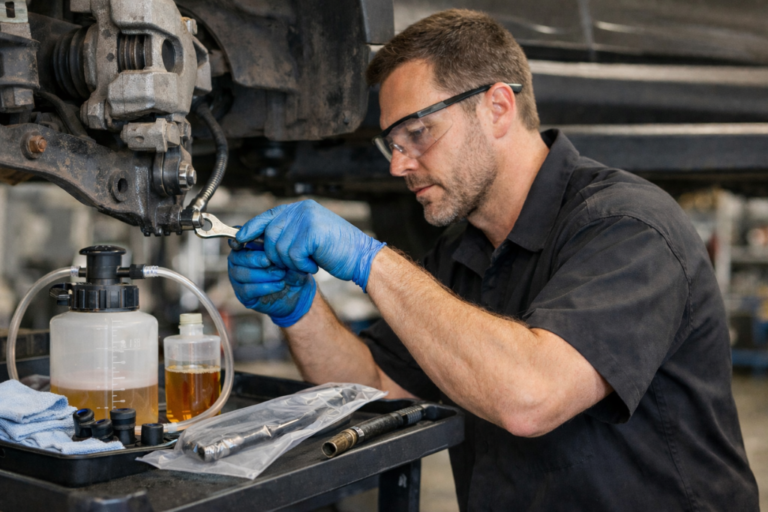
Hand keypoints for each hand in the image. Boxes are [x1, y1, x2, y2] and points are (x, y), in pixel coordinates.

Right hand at [228, 246, 315, 327]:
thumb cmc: (291, 267)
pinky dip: (265, 287)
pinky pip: (247, 290)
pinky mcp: (243, 295)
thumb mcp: (288, 253)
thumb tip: (269, 240)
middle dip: (255, 259)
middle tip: (271, 261)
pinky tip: (280, 285)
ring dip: (263, 274)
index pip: (237, 240)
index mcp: (245, 246)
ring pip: (241, 274)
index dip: (240, 241)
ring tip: (281, 274)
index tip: (256, 243)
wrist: (299, 291)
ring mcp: (238, 279)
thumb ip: (277, 244)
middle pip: (237, 257)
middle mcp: (237, 262)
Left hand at [236, 200, 385, 290]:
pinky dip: (301, 266)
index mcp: (300, 208)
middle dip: (276, 255)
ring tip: (309, 263)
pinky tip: (315, 265)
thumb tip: (260, 239)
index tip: (237, 240)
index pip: (268, 216)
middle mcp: (302, 209)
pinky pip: (292, 255)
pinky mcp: (311, 232)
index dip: (251, 229)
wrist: (361, 257)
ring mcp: (307, 219)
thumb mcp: (309, 237)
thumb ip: (288, 233)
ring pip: (279, 248)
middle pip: (270, 235)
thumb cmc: (337, 250)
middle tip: (293, 265)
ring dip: (291, 263)